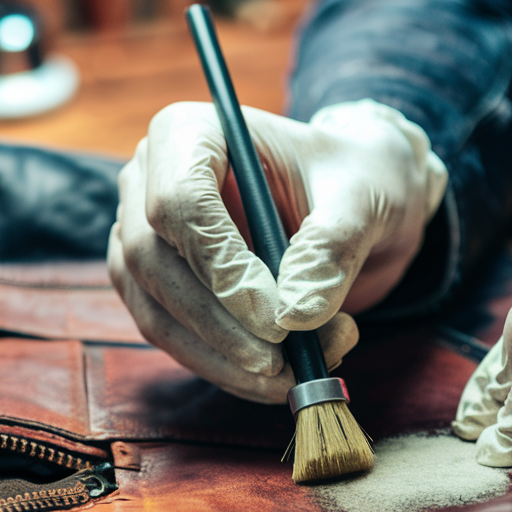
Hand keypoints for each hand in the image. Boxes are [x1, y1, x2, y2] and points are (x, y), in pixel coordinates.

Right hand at [108, 99, 446, 402]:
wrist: (355, 203)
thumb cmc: (354, 180)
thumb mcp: (362, 200)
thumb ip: (332, 247)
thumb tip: (296, 314)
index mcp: (191, 133)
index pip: (178, 201)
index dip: (222, 268)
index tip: (277, 321)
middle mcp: (150, 181)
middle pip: (152, 261)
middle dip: (219, 325)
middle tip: (284, 362)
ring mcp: (148, 238)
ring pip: (156, 310)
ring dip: (222, 358)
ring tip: (297, 372)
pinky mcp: (161, 289)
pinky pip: (175, 339)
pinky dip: (224, 369)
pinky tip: (280, 378)